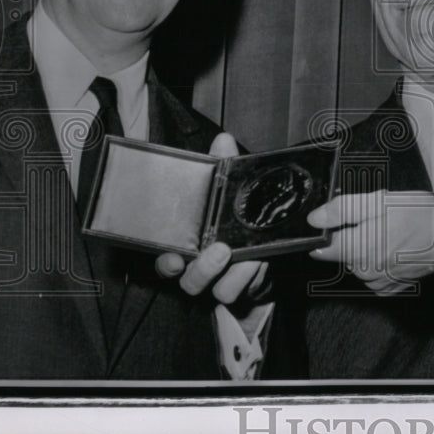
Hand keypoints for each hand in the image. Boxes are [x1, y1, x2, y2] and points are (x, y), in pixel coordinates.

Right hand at [154, 132, 267, 304]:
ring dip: (238, 277)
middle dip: (205, 271)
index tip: (174, 259)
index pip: (167, 263)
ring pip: (224, 293)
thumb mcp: (227, 187)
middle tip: (222, 251)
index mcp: (188, 248)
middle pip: (192, 284)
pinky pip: (252, 290)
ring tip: (253, 258)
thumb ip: (223, 165)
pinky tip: (266, 260)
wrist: (259, 241)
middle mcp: (203, 270)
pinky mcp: (250, 287)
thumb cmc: (230, 215)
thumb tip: (223, 140)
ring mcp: (226, 281)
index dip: (167, 264)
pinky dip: (259, 277)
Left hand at [308, 190, 433, 294]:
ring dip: (367, 248)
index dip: (329, 231)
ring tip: (389, 232)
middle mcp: (365, 271)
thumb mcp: (379, 201)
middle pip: (342, 253)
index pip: (322, 247)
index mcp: (358, 249)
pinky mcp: (391, 287)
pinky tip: (394, 247)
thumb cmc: (420, 215)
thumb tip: (315, 218)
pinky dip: (379, 261)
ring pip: (357, 263)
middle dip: (353, 236)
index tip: (342, 221)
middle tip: (376, 220)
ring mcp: (378, 281)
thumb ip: (342, 209)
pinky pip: (373, 274)